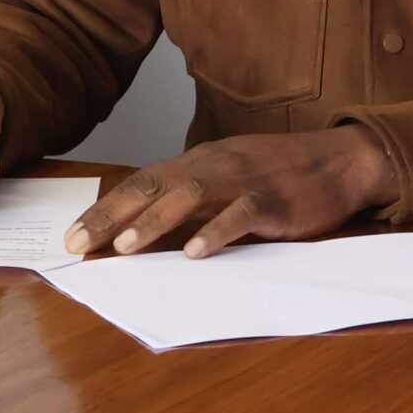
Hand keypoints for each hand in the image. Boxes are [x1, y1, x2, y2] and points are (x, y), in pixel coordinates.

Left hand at [63, 127, 396, 259]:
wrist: (340, 160)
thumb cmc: (280, 174)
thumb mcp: (229, 177)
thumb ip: (192, 197)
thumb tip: (143, 229)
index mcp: (199, 162)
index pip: (141, 183)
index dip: (105, 209)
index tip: (72, 237)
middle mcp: (214, 165)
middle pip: (153, 187)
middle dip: (112, 216)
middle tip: (79, 244)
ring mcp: (244, 180)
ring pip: (190, 195)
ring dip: (155, 222)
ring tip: (124, 247)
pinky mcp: (273, 199)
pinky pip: (241, 214)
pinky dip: (216, 232)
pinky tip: (196, 252)